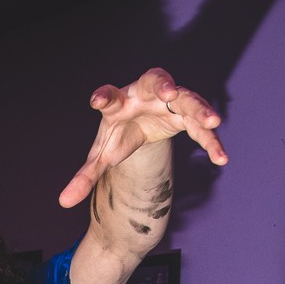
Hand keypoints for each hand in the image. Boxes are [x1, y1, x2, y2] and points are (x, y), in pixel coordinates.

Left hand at [58, 67, 226, 208]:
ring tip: (213, 122)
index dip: (103, 96)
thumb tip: (63, 202)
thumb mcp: (102, 155)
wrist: (139, 126)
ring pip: (187, 99)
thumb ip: (85, 176)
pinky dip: (211, 141)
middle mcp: (145, 94)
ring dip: (200, 109)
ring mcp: (168, 102)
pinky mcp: (185, 115)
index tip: (97, 101)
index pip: (109, 95)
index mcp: (119, 101)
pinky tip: (221, 158)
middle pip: (156, 81)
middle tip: (170, 92)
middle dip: (164, 86)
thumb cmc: (118, 133)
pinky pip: (201, 127)